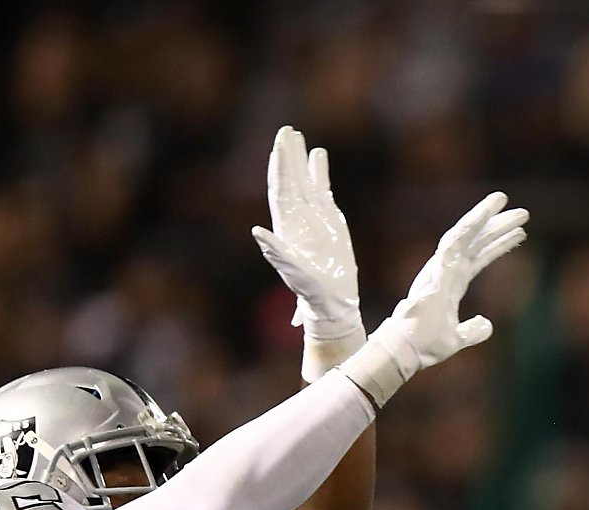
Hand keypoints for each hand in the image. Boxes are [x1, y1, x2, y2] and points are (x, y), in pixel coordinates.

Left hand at [252, 126, 360, 343]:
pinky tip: (318, 155)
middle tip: (286, 130)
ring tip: (298, 136)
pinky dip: (320, 172)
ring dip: (300, 159)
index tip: (280, 145)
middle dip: (287, 155)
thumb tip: (256, 231)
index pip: (281, 188)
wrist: (332, 299)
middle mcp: (297, 217)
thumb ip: (276, 251)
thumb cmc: (311, 290)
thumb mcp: (294, 271)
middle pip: (290, 179)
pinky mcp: (329, 220)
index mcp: (287, 225)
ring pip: (305, 181)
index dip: (280, 167)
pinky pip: (322, 189)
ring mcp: (313, 216)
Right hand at [337, 193, 528, 406]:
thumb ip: (473, 331)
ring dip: (485, 216)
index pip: (480, 257)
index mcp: (453, 283)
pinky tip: (484, 213)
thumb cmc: (425, 345)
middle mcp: (448, 269)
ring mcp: (442, 267)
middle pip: (478, 241)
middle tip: (523, 213)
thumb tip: (486, 325)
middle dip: (498, 225)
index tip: (520, 233)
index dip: (499, 244)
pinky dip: (469, 226)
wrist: (408, 350)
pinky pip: (454, 241)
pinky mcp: (437, 268)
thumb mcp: (457, 339)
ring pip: (466, 234)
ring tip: (503, 200)